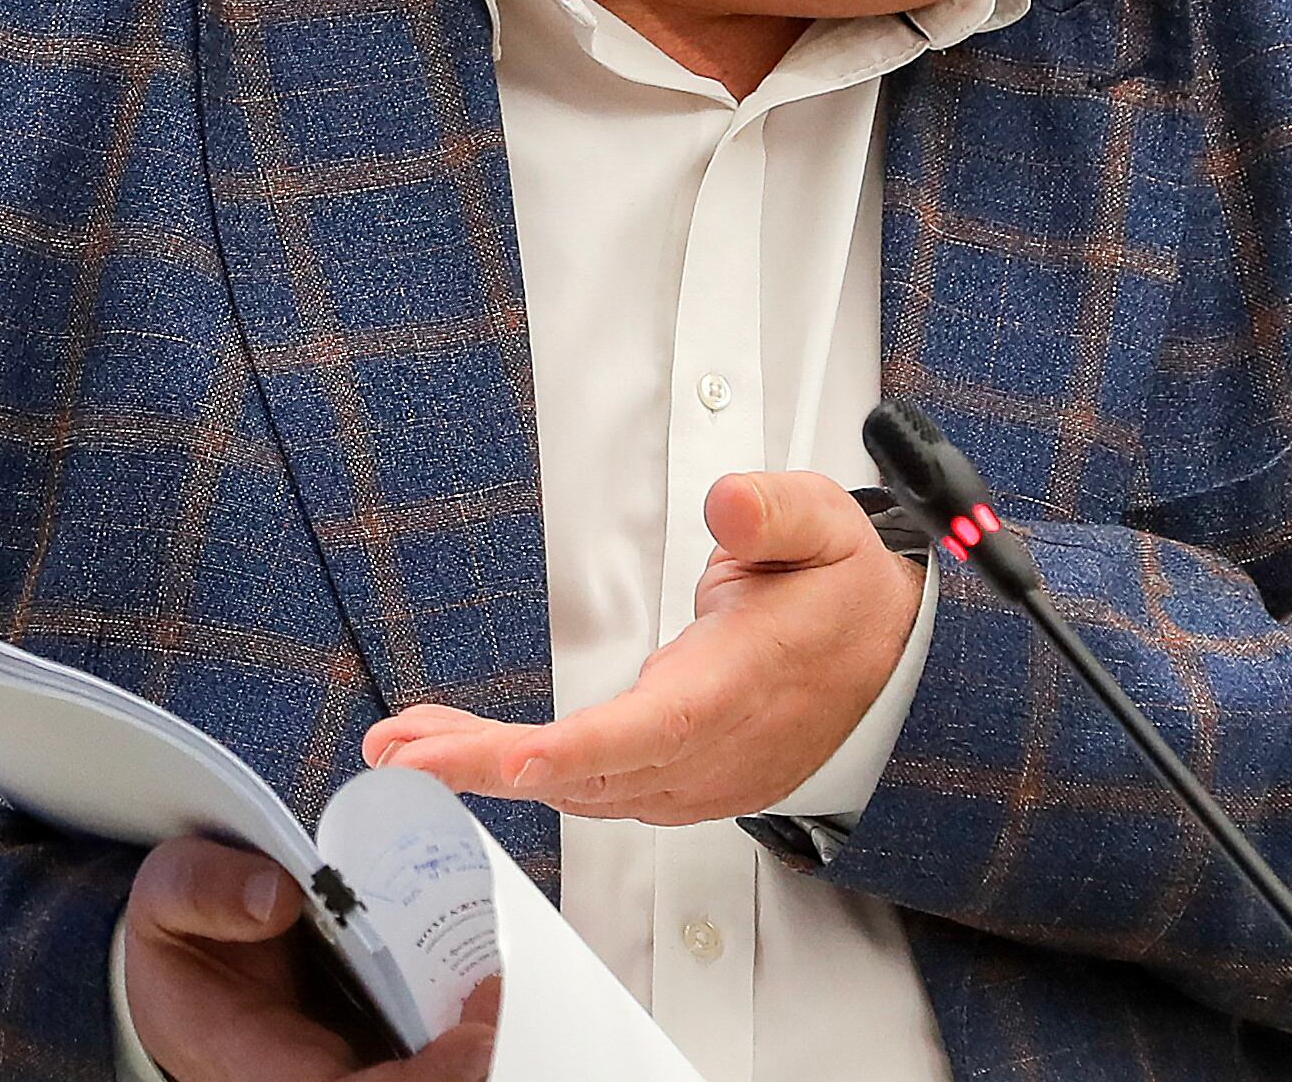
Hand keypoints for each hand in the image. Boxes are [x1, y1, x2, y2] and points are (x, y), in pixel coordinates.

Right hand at [122, 836, 500, 1080]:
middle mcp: (310, 1072)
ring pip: (421, 1072)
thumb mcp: (167, 895)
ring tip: (494, 980)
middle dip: (463, 1063)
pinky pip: (423, 1044)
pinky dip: (458, 1018)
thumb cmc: (177, 937)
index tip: (473, 1036)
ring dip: (469, 1041)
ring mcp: (344, 1059)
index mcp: (254, 1059)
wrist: (180, 956)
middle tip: (496, 993)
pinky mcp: (369, 1036)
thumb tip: (280, 895)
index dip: (424, 1078)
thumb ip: (206, 891)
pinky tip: (478, 974)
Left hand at [362, 470, 923, 824]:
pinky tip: (465, 752)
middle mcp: (710, 748)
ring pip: (577, 786)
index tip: (508, 758)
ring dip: (488, 770)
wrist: (892, 674)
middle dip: (485, 765)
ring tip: (405, 744)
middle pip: (589, 772)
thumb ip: (777, 511)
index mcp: (741, 683)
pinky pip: (589, 789)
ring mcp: (691, 778)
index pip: (655, 728)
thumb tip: (725, 503)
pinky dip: (522, 774)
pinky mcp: (675, 785)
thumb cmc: (846, 596)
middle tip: (398, 751)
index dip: (578, 749)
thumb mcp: (828, 526)